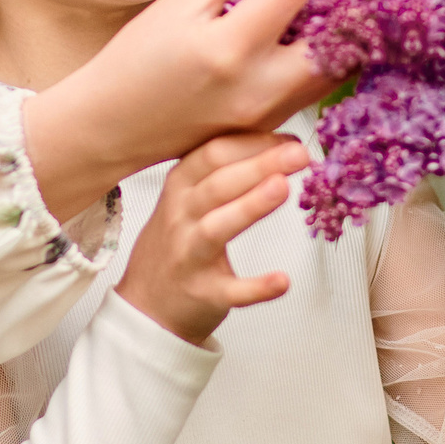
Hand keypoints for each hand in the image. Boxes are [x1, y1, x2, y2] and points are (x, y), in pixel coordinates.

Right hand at [23, 0, 336, 221]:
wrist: (113, 124)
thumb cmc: (137, 60)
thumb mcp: (180, 1)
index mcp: (228, 49)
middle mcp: (256, 88)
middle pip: (336, 40)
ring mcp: (267, 114)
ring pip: (333, 69)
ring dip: (339, 28)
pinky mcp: (269, 126)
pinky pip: (313, 87)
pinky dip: (321, 55)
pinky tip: (304, 30)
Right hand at [116, 133, 301, 345]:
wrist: (146, 304)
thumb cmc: (178, 241)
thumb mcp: (187, 198)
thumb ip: (222, 171)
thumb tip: (277, 143)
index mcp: (179, 187)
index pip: (213, 154)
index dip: (252, 143)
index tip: (289, 139)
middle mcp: (180, 218)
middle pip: (217, 185)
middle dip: (259, 165)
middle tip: (298, 155)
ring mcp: (189, 257)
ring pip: (216, 229)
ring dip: (249, 207)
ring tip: (283, 188)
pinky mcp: (205, 294)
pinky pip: (231, 291)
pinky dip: (256, 287)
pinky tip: (282, 281)